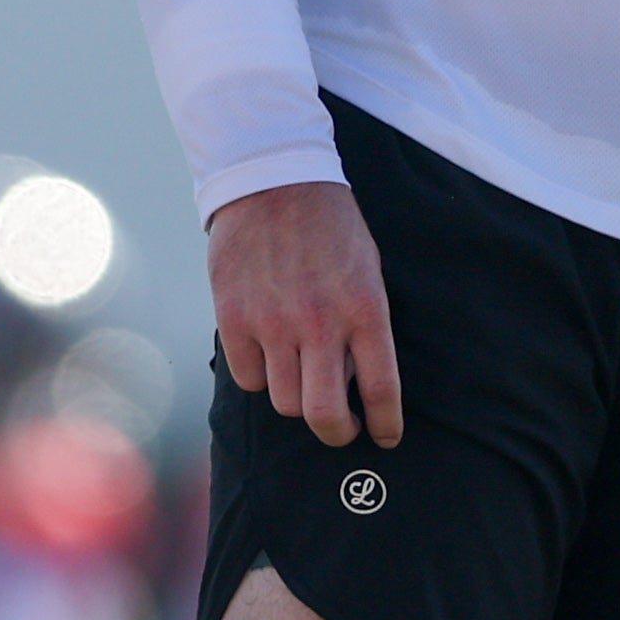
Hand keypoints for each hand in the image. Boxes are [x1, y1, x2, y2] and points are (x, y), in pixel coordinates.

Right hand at [209, 180, 398, 448]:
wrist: (273, 181)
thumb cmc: (331, 229)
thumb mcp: (367, 271)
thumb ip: (363, 326)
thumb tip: (355, 384)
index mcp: (365, 308)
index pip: (381, 389)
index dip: (385, 424)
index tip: (386, 437)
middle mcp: (320, 322)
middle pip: (325, 415)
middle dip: (337, 433)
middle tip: (340, 427)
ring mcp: (273, 323)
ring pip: (285, 402)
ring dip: (297, 398)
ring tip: (302, 378)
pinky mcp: (233, 319)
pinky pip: (248, 378)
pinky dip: (260, 374)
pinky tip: (267, 352)